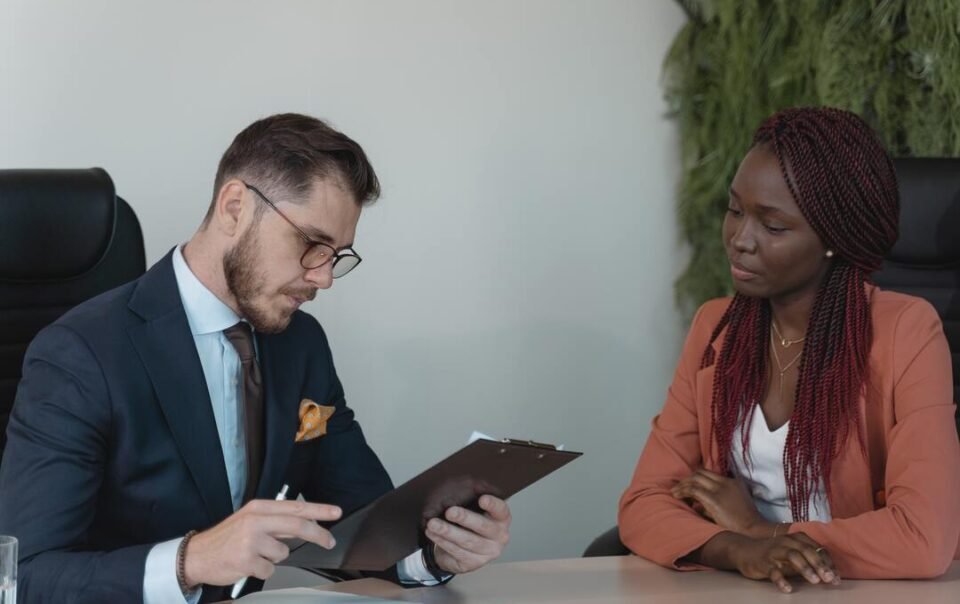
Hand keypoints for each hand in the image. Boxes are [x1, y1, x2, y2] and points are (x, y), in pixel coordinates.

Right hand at [183, 499, 341, 586]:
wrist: (197, 555)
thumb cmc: (226, 539)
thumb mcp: (249, 520)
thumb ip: (275, 521)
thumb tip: (304, 524)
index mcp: (258, 508)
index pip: (295, 508)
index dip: (319, 510)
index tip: (336, 512)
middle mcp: (255, 521)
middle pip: (297, 526)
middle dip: (318, 534)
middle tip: (329, 541)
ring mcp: (251, 541)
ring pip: (283, 553)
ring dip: (274, 558)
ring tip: (255, 554)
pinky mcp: (246, 560)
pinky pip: (270, 569)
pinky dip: (262, 570)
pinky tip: (247, 565)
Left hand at [425, 495, 510, 573]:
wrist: (464, 548)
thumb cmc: (470, 523)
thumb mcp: (475, 510)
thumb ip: (472, 501)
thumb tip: (457, 487)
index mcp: (502, 519)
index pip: (501, 510)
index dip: (493, 505)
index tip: (482, 499)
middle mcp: (499, 536)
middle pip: (483, 526)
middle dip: (464, 518)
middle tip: (450, 512)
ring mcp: (488, 552)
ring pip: (467, 541)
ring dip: (448, 531)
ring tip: (433, 524)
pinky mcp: (474, 563)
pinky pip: (457, 551)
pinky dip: (442, 541)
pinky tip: (432, 534)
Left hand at [672, 468, 772, 537]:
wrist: (754, 531)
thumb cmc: (744, 524)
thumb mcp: (734, 507)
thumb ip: (717, 502)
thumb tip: (698, 506)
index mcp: (733, 482)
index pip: (710, 473)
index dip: (696, 478)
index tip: (686, 484)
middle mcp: (726, 482)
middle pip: (701, 473)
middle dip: (687, 479)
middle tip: (678, 487)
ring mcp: (720, 489)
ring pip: (695, 479)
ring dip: (682, 485)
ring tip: (674, 492)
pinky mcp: (714, 499)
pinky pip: (693, 490)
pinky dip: (683, 491)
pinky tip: (676, 496)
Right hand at [731, 532, 840, 592]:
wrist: (744, 551)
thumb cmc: (774, 554)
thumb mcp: (793, 553)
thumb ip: (809, 560)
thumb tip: (831, 574)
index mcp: (796, 538)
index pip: (817, 549)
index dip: (828, 563)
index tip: (837, 578)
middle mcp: (786, 542)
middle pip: (806, 550)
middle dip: (820, 565)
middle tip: (829, 579)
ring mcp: (774, 551)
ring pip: (792, 556)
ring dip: (805, 568)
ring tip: (815, 581)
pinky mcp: (763, 562)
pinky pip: (773, 570)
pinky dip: (781, 580)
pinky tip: (788, 588)